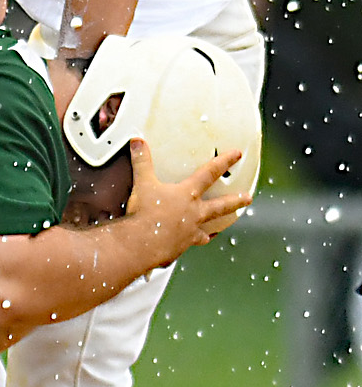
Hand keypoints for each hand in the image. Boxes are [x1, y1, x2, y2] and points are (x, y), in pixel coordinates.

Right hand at [124, 139, 251, 260]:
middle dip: (236, 200)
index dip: (224, 162)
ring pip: (211, 226)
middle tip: (247, 198)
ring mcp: (192, 230)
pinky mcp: (184, 244)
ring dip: (219, 225)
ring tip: (222, 227)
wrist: (142, 243)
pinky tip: (197, 240)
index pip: (209, 173)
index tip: (236, 155)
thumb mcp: (142, 182)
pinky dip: (196, 240)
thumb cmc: (145, 213)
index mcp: (187, 194)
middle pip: (221, 204)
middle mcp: (194, 212)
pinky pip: (194, 242)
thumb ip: (142, 161)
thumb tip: (138, 142)